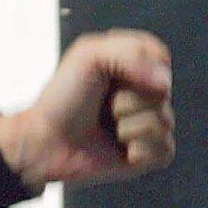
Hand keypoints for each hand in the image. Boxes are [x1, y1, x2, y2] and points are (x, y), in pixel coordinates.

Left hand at [0, 29, 174, 190]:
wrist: (43, 142)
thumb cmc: (62, 98)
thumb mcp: (89, 56)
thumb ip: (131, 52)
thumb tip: (164, 84)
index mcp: (134, 67)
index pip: (161, 58)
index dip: (137, 66)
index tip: (106, 74)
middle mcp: (145, 95)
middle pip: (163, 92)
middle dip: (127, 100)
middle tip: (102, 107)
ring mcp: (148, 124)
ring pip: (164, 121)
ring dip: (127, 126)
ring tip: (105, 128)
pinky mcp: (147, 155)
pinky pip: (164, 150)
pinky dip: (138, 150)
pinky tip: (117, 149)